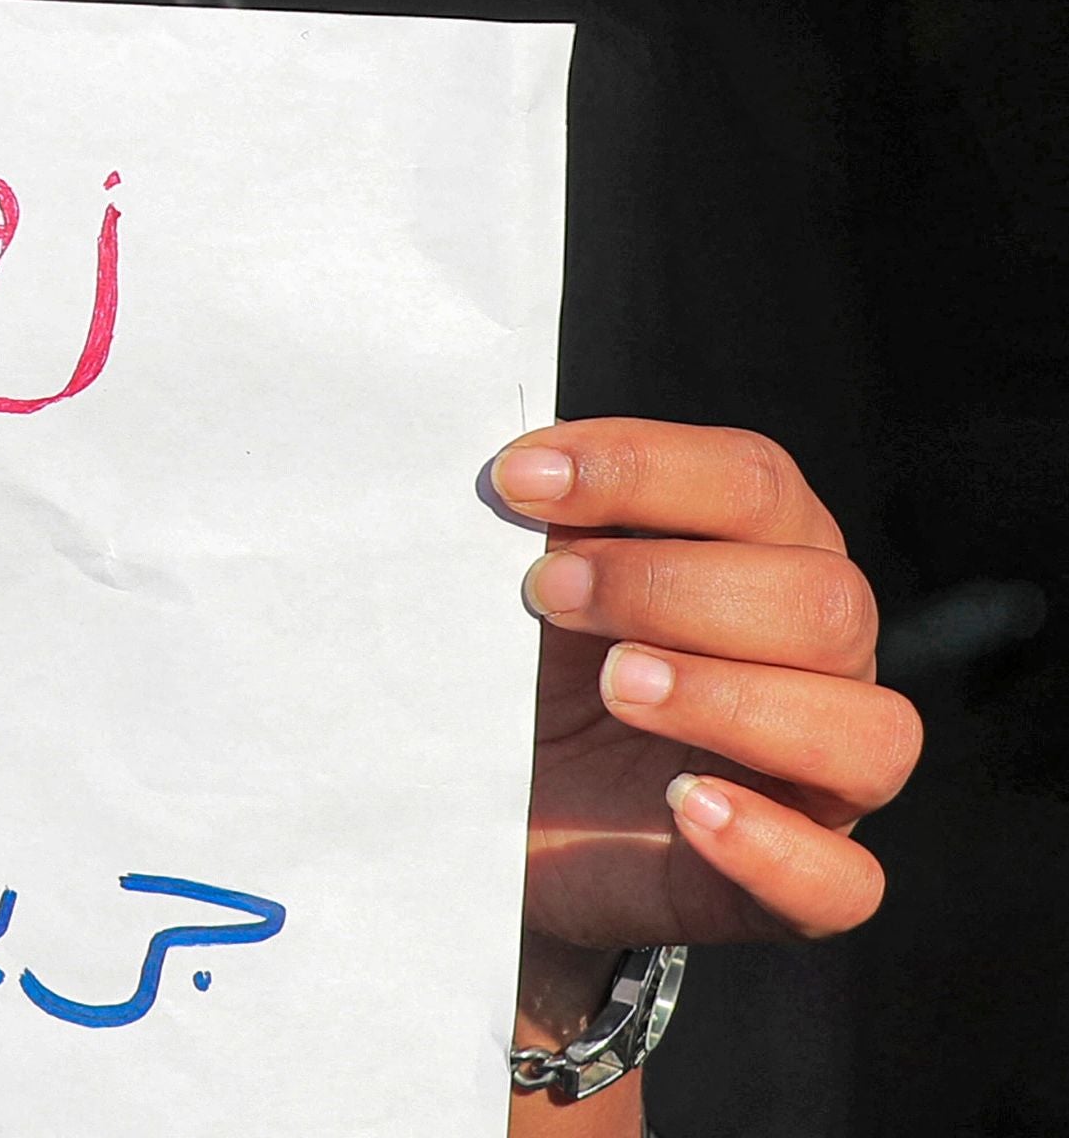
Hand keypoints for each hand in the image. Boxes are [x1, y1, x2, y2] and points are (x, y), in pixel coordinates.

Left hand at [493, 416, 916, 1101]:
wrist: (485, 809)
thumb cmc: (521, 668)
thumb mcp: (525, 590)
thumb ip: (541, 527)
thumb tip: (511, 472)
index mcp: (765, 554)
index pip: (755, 483)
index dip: (640, 467)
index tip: (517, 479)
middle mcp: (819, 662)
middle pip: (827, 600)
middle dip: (673, 584)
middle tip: (547, 593)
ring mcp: (813, 780)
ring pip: (871, 733)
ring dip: (734, 699)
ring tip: (616, 687)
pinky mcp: (781, 889)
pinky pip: (846, 884)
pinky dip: (775, 848)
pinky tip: (687, 807)